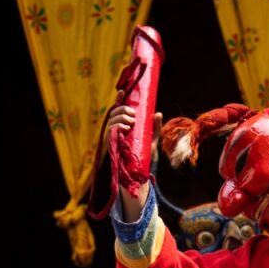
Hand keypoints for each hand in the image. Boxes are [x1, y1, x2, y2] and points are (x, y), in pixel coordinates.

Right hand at [107, 92, 161, 221]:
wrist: (138, 176)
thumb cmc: (143, 158)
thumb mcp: (151, 141)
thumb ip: (155, 128)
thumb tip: (158, 113)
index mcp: (124, 127)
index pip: (118, 111)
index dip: (119, 100)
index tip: (123, 91)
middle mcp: (116, 131)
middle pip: (114, 113)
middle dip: (122, 109)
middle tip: (133, 113)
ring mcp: (112, 138)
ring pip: (111, 120)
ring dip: (121, 117)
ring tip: (131, 121)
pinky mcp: (110, 146)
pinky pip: (110, 131)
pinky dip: (117, 126)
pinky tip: (125, 127)